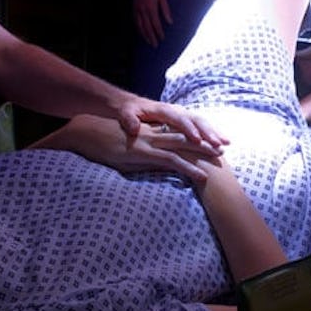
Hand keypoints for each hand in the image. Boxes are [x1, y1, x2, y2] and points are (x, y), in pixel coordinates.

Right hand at [49, 114, 223, 181]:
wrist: (85, 134)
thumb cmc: (102, 144)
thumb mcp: (125, 151)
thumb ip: (142, 157)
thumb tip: (158, 168)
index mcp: (151, 133)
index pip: (178, 135)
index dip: (196, 139)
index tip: (212, 146)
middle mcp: (154, 135)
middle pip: (186, 138)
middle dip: (206, 143)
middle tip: (225, 149)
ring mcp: (151, 143)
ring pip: (184, 146)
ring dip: (202, 154)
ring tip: (219, 161)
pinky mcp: (145, 153)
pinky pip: (171, 160)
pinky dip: (188, 168)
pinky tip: (201, 176)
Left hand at [116, 96, 229, 150]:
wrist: (130, 104)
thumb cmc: (128, 110)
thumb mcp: (124, 113)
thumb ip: (129, 120)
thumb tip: (135, 128)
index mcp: (162, 110)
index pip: (178, 119)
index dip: (188, 129)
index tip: (197, 140)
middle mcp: (175, 110)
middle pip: (195, 119)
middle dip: (207, 132)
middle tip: (218, 144)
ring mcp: (181, 114)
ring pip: (201, 122)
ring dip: (213, 132)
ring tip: (225, 144)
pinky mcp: (184, 120)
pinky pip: (200, 126)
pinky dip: (211, 133)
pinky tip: (221, 143)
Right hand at [132, 0, 171, 47]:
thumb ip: (166, 10)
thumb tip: (170, 22)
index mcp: (151, 8)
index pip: (156, 24)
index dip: (159, 32)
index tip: (162, 38)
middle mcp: (143, 10)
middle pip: (147, 28)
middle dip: (152, 37)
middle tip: (155, 45)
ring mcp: (137, 9)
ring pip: (140, 26)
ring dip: (144, 35)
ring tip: (148, 41)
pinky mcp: (134, 8)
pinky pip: (135, 21)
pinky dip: (138, 28)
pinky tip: (141, 31)